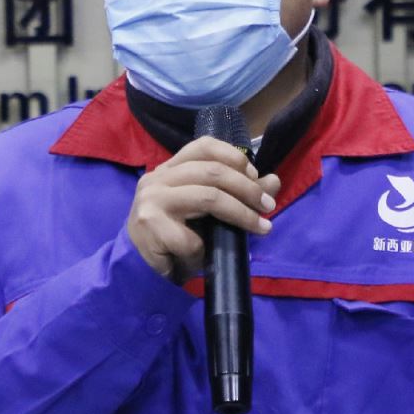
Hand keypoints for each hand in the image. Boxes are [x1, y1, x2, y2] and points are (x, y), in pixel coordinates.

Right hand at [127, 137, 279, 279]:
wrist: (139, 267)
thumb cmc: (175, 237)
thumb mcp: (207, 212)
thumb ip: (238, 194)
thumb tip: (274, 181)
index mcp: (170, 168)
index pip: (204, 146)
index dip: (234, 157)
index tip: (255, 177)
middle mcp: (158, 177)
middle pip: (212, 171)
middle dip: (248, 188)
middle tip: (268, 206)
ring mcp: (152, 199)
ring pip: (208, 197)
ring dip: (241, 214)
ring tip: (261, 227)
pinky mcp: (149, 224)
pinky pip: (191, 237)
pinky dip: (205, 249)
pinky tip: (203, 257)